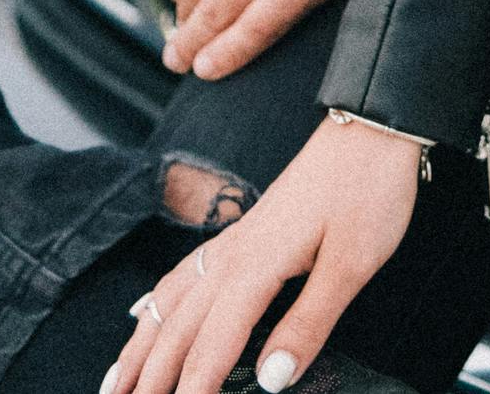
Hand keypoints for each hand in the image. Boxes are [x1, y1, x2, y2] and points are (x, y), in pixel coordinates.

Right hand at [107, 118, 419, 393]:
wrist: (374, 122)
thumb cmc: (369, 190)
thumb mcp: (352, 264)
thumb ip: (308, 324)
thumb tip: (271, 382)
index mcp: (256, 267)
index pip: (210, 347)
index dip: (190, 392)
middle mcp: (233, 254)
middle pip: (177, 327)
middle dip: (147, 378)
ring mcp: (235, 240)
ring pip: (170, 299)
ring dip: (140, 345)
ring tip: (114, 385)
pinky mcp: (245, 232)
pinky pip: (183, 274)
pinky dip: (156, 303)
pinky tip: (144, 314)